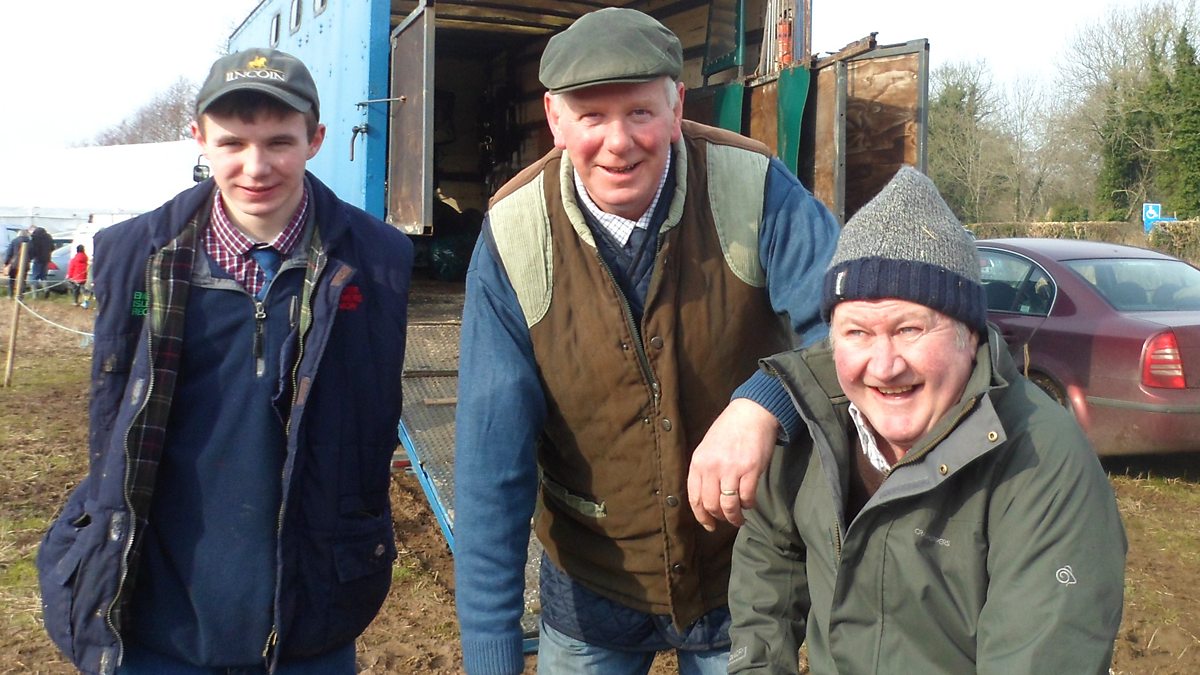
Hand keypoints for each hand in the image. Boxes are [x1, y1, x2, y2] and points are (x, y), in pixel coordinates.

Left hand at [687, 398, 780, 530]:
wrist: (751, 413)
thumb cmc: (729, 429)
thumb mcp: (707, 447)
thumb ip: (704, 470)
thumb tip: (705, 497)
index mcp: (698, 462)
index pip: (694, 498)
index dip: (701, 516)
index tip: (708, 524)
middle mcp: (712, 467)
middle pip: (711, 505)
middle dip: (719, 518)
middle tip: (727, 520)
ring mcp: (731, 469)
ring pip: (728, 506)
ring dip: (735, 517)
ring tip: (740, 518)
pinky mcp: (750, 470)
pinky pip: (747, 498)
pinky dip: (748, 505)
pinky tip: (750, 503)